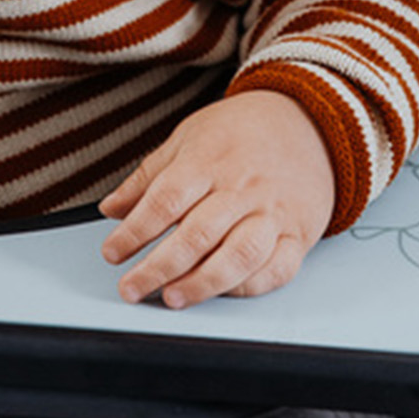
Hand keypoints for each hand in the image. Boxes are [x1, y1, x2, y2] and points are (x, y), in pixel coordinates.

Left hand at [98, 91, 335, 309]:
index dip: (134, 231)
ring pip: (238, 256)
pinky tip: (222, 292)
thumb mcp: (188, 138)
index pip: (166, 200)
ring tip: (172, 296)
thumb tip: (111, 208)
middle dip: (158, 267)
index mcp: (209, 161)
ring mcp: (272, 213)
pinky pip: (276, 269)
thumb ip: (148, 177)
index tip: (113, 253)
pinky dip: (249, 286)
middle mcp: (242, 189)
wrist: (307, 120)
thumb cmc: (241, 131)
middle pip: (197, 234)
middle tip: (131, 287)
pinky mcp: (298, 234)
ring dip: (202, 283)